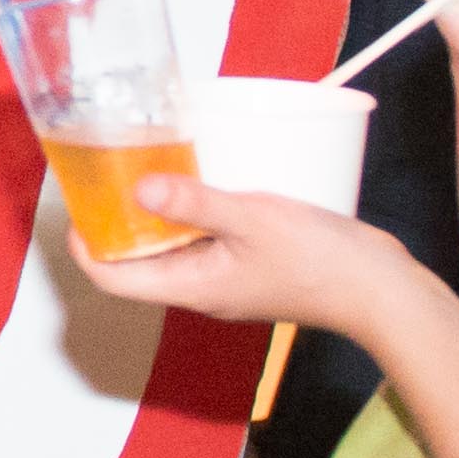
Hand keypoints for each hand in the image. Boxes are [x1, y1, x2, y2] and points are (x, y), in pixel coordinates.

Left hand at [86, 176, 425, 330]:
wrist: (380, 290)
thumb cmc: (320, 259)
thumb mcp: (253, 219)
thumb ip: (195, 203)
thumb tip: (137, 188)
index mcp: (192, 288)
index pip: (113, 279)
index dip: (85, 245)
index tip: (78, 201)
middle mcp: (201, 290)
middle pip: (136, 264)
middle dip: (116, 224)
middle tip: (108, 173)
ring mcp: (226, 280)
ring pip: (171, 251)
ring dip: (153, 217)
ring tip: (146, 167)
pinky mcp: (249, 267)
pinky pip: (203, 243)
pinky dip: (190, 215)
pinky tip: (200, 180)